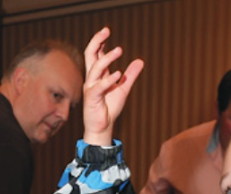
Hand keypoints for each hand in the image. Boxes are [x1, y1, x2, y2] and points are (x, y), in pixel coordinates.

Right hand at [82, 27, 144, 146]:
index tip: (107, 31)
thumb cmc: (109, 109)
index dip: (99, 41)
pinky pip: (99, 86)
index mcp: (98, 75)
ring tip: (119, 50)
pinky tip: (118, 73)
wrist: (103, 127)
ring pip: (96, 68)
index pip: (96, 54)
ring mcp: (91, 88)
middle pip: (90, 55)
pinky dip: (108, 79)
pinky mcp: (91, 98)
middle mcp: (92, 79)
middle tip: (106, 30)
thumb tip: (140, 61)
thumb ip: (130, 76)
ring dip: (107, 58)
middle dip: (96, 41)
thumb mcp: (123, 89)